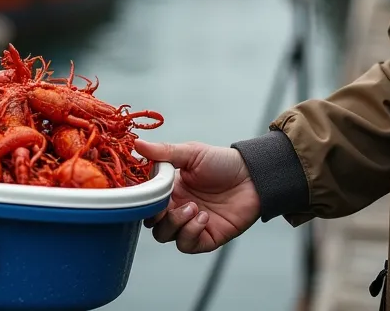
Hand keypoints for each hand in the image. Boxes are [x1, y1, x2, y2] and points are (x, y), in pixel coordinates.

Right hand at [134, 139, 261, 253]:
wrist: (253, 177)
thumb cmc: (223, 163)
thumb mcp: (192, 153)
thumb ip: (164, 152)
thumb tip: (136, 144)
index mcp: (169, 188)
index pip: (144, 201)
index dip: (141, 200)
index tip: (144, 193)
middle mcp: (176, 207)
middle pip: (151, 223)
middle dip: (156, 215)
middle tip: (170, 203)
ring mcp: (190, 224)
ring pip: (165, 235)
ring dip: (175, 222)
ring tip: (194, 207)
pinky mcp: (205, 238)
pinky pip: (186, 245)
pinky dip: (190, 232)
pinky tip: (203, 217)